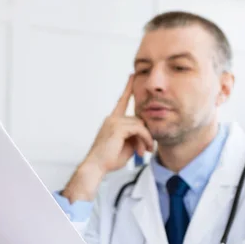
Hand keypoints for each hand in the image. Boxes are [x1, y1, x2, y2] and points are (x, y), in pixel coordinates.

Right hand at [61, 75, 153, 202]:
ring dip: (146, 139)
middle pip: (138, 119)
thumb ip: (135, 136)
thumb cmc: (109, 159)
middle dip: (145, 135)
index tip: (132, 76)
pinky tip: (143, 149)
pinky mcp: (117, 127)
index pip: (122, 101)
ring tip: (145, 152)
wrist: (96, 167)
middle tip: (148, 150)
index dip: (128, 88)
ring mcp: (114, 122)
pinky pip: (138, 129)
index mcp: (112, 121)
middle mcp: (112, 118)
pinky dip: (144, 139)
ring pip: (140, 124)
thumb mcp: (126, 146)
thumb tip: (145, 133)